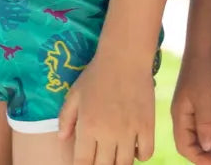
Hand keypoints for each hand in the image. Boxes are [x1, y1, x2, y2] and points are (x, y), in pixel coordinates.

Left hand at [58, 50, 155, 164]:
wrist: (125, 55)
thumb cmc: (97, 73)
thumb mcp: (75, 93)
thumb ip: (65, 118)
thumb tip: (62, 139)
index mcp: (88, 127)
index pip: (83, 164)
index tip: (85, 162)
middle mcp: (108, 133)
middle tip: (101, 157)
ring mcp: (130, 130)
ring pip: (125, 164)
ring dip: (119, 163)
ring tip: (116, 154)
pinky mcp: (147, 124)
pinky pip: (146, 153)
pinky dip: (140, 155)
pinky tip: (135, 147)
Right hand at [171, 48, 210, 163]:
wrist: (209, 44)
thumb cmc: (203, 68)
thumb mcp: (205, 97)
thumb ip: (205, 124)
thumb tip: (206, 149)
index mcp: (181, 116)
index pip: (186, 147)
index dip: (202, 160)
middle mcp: (187, 115)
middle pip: (197, 145)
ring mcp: (197, 109)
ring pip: (206, 137)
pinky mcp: (207, 103)